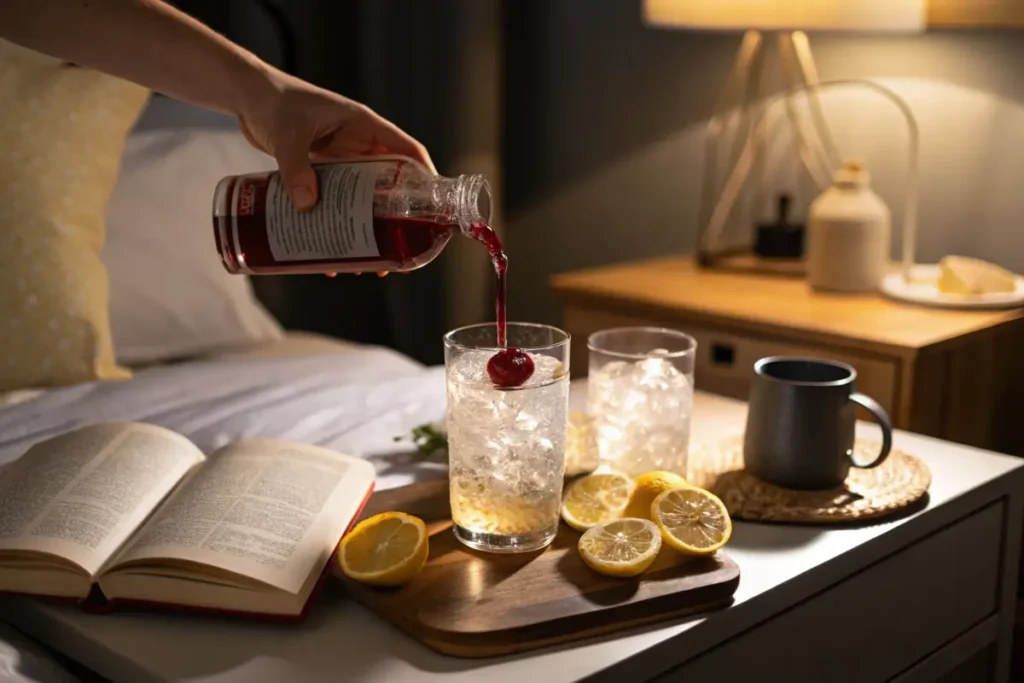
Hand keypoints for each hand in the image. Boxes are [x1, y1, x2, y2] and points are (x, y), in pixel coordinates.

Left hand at [237, 70, 433, 277]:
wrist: (248, 97)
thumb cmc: (273, 101)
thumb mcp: (288, 134)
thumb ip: (296, 167)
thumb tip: (308, 205)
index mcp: (364, 125)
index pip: (407, 150)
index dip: (424, 176)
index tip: (432, 206)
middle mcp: (358, 143)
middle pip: (391, 181)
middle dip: (396, 214)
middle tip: (398, 246)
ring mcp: (341, 158)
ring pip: (366, 195)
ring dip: (369, 224)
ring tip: (369, 258)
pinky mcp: (323, 171)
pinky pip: (339, 199)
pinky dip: (339, 221)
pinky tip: (333, 247)